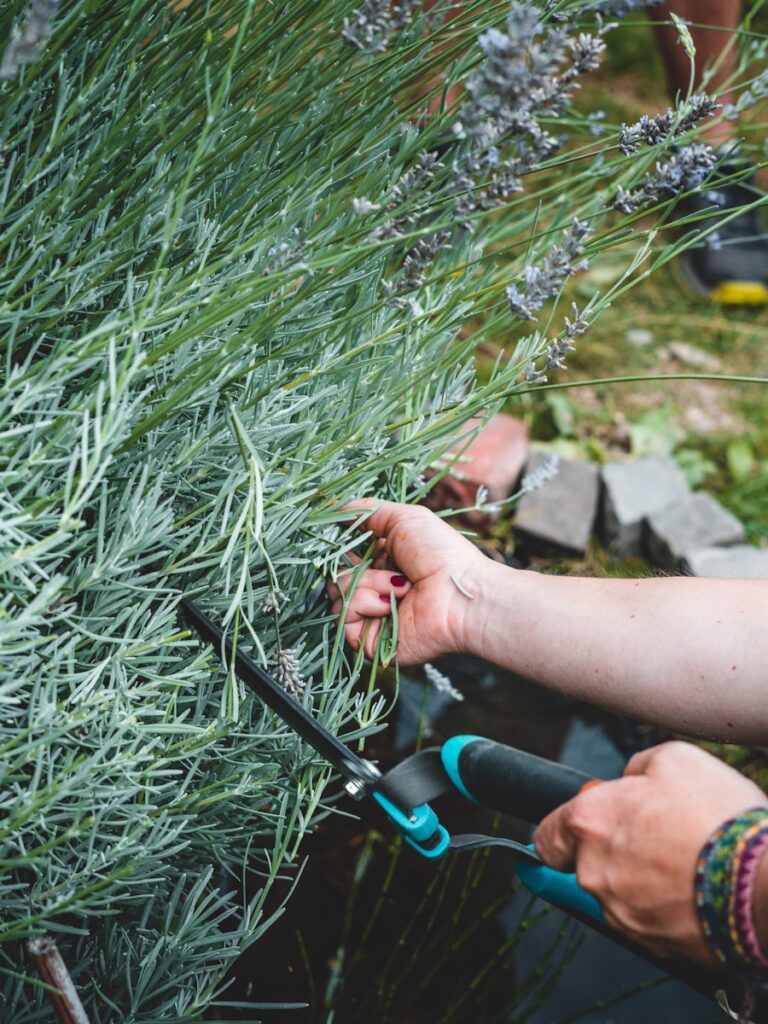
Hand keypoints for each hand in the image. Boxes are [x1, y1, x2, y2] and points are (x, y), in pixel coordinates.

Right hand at [326, 500, 486, 663]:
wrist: (461, 597)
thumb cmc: (440, 554)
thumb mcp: (405, 518)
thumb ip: (368, 510)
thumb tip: (335, 507)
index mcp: (384, 561)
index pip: (345, 552)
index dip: (344, 544)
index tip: (350, 537)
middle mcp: (376, 587)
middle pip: (336, 572)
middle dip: (358, 563)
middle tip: (385, 562)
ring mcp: (372, 614)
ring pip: (337, 592)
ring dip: (366, 583)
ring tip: (400, 586)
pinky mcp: (368, 639)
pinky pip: (342, 617)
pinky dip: (363, 604)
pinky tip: (389, 605)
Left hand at [533, 742, 766, 965]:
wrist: (765, 881)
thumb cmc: (716, 814)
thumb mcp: (672, 758)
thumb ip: (634, 768)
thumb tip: (627, 780)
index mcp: (589, 822)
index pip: (546, 836)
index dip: (563, 831)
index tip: (582, 829)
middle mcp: (594, 871)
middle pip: (586, 864)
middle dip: (615, 852)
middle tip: (657, 837)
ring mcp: (621, 913)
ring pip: (618, 894)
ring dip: (642, 881)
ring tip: (687, 861)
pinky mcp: (652, 944)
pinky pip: (647, 921)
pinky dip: (665, 908)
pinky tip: (696, 888)